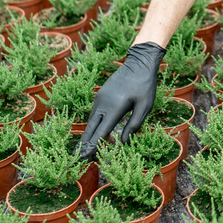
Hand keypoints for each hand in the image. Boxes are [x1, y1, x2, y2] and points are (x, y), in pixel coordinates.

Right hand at [77, 41, 165, 158]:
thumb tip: (124, 142)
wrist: (139, 62)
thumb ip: (134, 124)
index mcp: (115, 107)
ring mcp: (100, 98)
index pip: (101, 131)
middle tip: (77, 159)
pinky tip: (92, 133)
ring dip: (87, 136)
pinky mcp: (100, 95)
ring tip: (83, 150)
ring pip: (91, 121)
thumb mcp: (145, 106)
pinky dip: (92, 126)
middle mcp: (103, 103)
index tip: (84, 157)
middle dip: (84, 144)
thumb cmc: (145, 85)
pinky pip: (94, 113)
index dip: (93, 146)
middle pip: (91, 128)